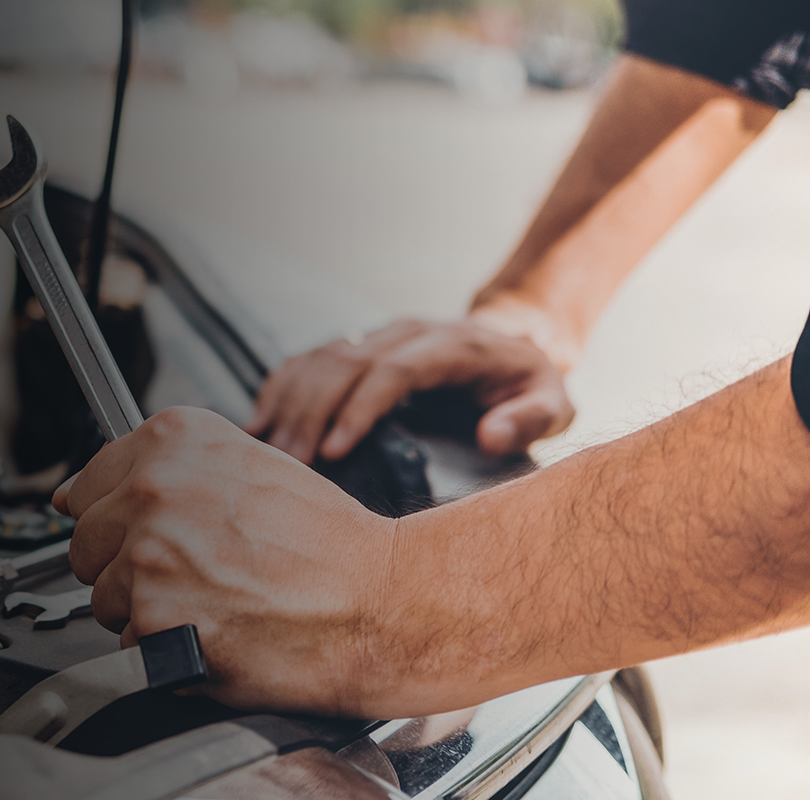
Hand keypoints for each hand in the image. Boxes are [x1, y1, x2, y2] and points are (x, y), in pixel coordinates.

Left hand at [52, 407, 408, 716]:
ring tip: (212, 604)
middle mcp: (153, 487)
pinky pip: (126, 644)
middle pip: (84, 544)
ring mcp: (148, 552)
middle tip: (193, 576)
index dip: (114, 521)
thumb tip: (71, 496)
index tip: (141, 534)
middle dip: (124, 568)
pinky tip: (213, 633)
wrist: (380, 602)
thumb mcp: (247, 469)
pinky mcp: (153, 616)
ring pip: (102, 598)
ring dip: (144, 613)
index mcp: (173, 439)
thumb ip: (162, 474)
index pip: (84, 485)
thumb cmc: (327, 545)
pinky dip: (161, 653)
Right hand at [244, 319, 573, 463]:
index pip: (392, 370)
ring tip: (268, 451)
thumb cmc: (531, 384)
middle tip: (288, 463)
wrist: (516, 340)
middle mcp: (407, 332)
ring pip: (319, 357)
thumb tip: (489, 436)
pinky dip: (279, 388)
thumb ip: (530, 419)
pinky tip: (258, 423)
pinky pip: (308, 358)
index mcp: (451, 345)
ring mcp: (379, 334)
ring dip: (288, 403)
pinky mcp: (359, 345)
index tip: (332, 452)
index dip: (358, 408)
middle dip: (311, 414)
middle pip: (344, 363)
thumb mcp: (554, 403)